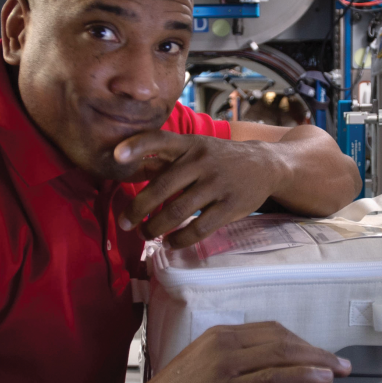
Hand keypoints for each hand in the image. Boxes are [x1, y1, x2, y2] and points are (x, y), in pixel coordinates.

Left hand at [114, 130, 283, 247]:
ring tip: (145, 234)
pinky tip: (170, 243)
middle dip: (138, 208)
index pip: (160, 139)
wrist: (265, 164)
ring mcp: (217, 183)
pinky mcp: (231, 205)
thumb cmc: (219, 158)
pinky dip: (180, 239)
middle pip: (162, 186)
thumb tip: (127, 170)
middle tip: (124, 223)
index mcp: (189, 144)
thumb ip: (166, 159)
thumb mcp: (196, 148)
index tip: (116, 156)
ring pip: (178, 211)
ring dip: (155, 227)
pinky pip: (199, 228)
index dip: (137, 146)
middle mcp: (201, 161)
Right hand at [125, 322, 350, 382]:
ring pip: (283, 355)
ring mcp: (225, 366)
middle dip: (316, 350)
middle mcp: (223, 344)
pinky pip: (274, 379)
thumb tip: (268, 369)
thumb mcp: (201, 367)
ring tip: (338, 371)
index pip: (271, 330)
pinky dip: (302, 376)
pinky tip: (319, 379)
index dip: (302, 340)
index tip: (320, 352)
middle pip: (283, 339)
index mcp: (218, 335)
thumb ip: (232, 361)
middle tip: (340, 362)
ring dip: (317, 362)